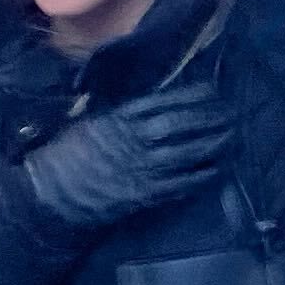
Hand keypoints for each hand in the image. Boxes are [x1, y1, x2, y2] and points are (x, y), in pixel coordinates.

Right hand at [5, 81, 235, 250]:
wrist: (51, 193)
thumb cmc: (67, 154)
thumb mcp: (91, 120)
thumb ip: (119, 110)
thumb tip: (150, 100)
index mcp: (120, 117)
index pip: (164, 101)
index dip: (192, 95)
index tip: (213, 90)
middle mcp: (135, 139)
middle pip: (182, 124)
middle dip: (210, 117)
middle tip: (233, 112)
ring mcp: (142, 168)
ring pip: (187, 152)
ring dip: (213, 143)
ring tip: (233, 136)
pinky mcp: (145, 194)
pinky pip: (182, 184)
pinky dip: (202, 175)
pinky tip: (219, 169)